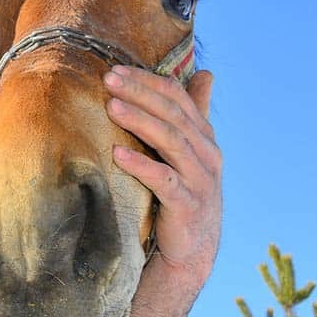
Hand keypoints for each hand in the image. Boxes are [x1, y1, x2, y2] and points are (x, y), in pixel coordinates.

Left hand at [103, 66, 221, 279]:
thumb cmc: (184, 191)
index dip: (148, 81)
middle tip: (109, 80)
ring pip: (171, 142)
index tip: (116, 69)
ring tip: (111, 107)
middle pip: (173, 114)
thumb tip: (206, 73)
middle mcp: (206, 154)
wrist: (192, 247)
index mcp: (203, 136)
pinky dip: (141, 165)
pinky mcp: (186, 205)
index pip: (177, 96)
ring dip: (139, 122)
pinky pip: (163, 181)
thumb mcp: (190, 150)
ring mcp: (199, 180)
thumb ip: (194, 112)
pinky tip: (117, 153)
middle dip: (140, 94)